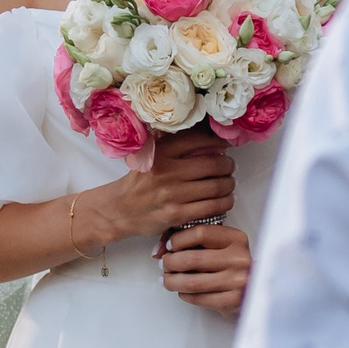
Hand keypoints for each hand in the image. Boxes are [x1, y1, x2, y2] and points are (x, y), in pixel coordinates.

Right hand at [81, 131, 233, 244]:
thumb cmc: (139, 182)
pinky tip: (225, 200)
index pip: (198, 139)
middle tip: (229, 166)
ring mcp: (172, 194)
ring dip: (229, 185)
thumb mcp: (149, 155)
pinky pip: (211, 207)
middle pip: (213, 164)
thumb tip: (205, 132)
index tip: (226, 144)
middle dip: (228, 165)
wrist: (119, 210)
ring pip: (216, 187)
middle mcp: (167, 171)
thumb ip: (171, 144)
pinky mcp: (176, 214)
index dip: (218, 141)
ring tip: (228, 183)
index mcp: (160, 152)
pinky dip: (224, 203)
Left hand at [159, 223, 250, 319]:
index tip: (170, 246)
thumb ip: (190, 241)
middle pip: (193, 259)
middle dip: (170, 262)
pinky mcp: (233, 300)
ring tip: (166, 280)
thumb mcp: (216, 245)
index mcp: (236, 239)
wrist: (252, 290)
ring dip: (172, 281)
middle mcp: (239, 258)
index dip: (179, 239)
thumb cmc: (228, 264)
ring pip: (192, 282)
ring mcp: (237, 280)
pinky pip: (199, 298)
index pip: (201, 232)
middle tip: (163, 264)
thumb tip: (158, 250)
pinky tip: (181, 291)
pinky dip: (184, 294)